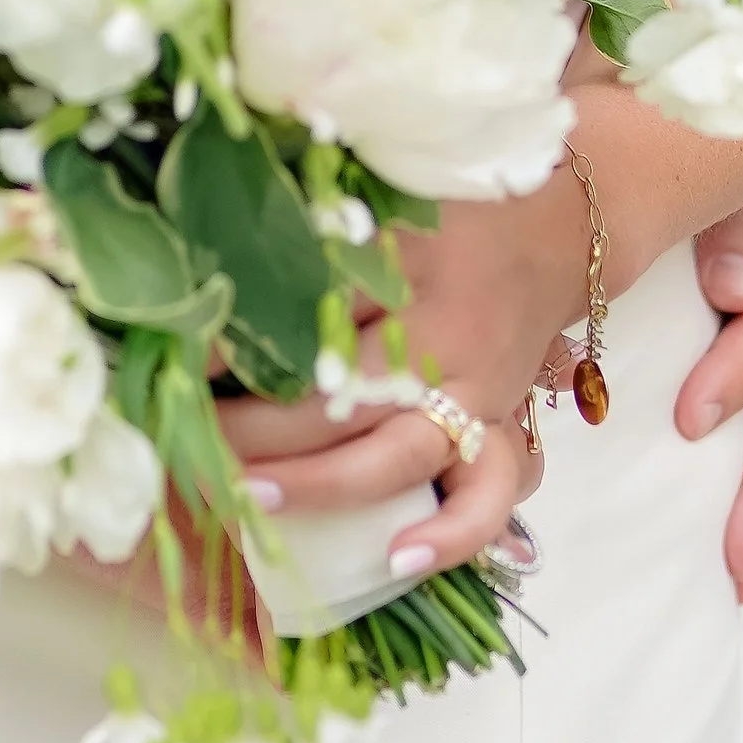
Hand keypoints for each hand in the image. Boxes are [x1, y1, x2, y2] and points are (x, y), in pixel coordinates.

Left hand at [210, 173, 583, 584]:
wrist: (571, 223)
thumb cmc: (456, 202)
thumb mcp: (382, 185)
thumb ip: (310, 212)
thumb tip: (202, 243)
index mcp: (403, 254)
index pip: (304, 303)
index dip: (231, 336)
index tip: (171, 353)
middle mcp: (441, 326)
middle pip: (337, 390)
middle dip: (252, 423)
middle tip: (183, 436)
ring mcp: (478, 384)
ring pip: (395, 453)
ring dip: (318, 483)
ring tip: (247, 497)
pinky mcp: (506, 424)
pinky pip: (488, 492)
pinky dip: (451, 533)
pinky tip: (396, 558)